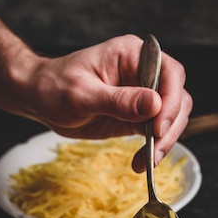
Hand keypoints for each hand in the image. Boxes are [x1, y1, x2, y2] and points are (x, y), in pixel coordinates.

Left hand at [23, 34, 191, 170]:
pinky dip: (153, 149)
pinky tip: (140, 162)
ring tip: (147, 161)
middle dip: (171, 126)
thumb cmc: (54, 87)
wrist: (39, 99)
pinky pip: (157, 133)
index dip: (171, 100)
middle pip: (177, 97)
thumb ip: (118, 100)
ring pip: (172, 117)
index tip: (159, 127)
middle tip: (155, 150)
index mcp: (133, 55)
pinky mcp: (138, 116)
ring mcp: (143, 95)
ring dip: (165, 141)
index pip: (170, 73)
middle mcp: (143, 73)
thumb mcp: (82, 94)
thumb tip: (154, 105)